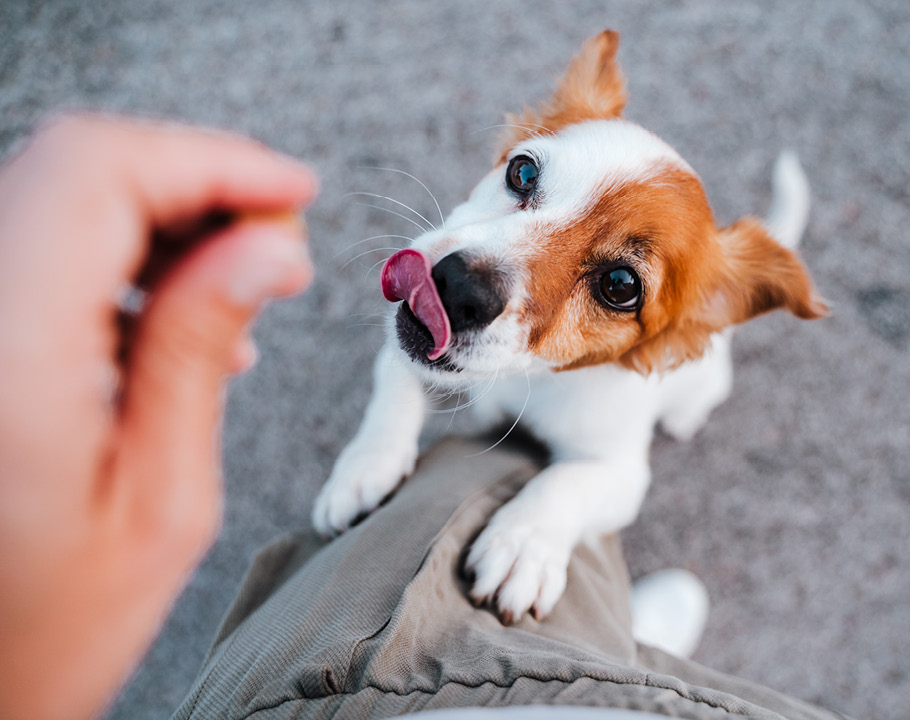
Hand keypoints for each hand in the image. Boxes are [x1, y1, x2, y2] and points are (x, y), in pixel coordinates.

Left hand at [0, 114, 316, 719]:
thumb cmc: (43, 627)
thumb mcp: (161, 498)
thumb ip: (198, 349)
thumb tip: (267, 247)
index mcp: (7, 354)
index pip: (99, 174)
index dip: (210, 160)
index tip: (293, 194)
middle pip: (74, 170)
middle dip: (194, 184)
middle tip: (279, 243)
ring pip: (56, 199)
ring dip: (160, 218)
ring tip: (240, 286)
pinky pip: (38, 251)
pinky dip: (116, 255)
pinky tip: (172, 316)